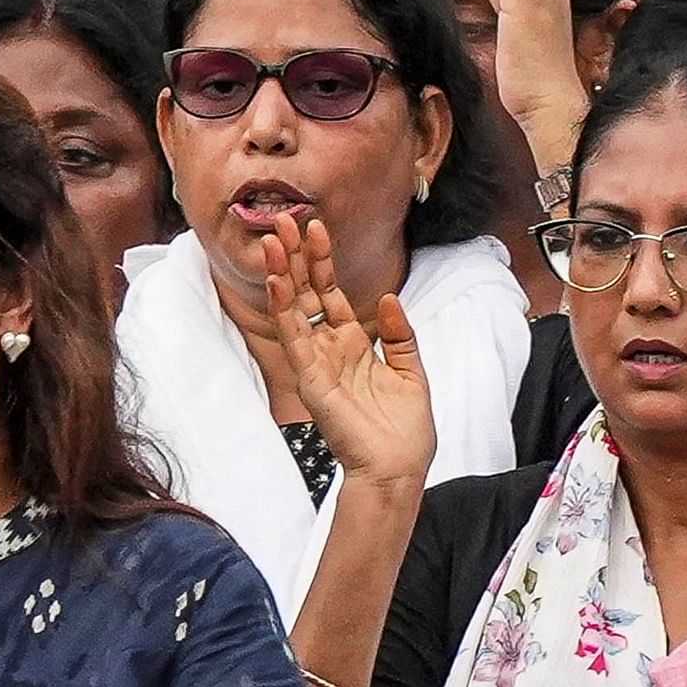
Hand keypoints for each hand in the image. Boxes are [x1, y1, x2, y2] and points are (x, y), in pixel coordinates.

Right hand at [265, 219, 432, 488]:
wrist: (398, 468)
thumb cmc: (404, 430)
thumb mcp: (411, 371)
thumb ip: (398, 335)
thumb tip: (385, 298)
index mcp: (351, 345)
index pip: (329, 293)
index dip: (322, 260)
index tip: (317, 226)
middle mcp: (328, 350)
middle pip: (306, 292)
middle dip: (297, 255)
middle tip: (284, 218)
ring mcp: (316, 363)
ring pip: (294, 308)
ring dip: (284, 272)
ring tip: (275, 240)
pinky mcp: (311, 380)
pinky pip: (295, 338)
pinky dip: (286, 309)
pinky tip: (280, 281)